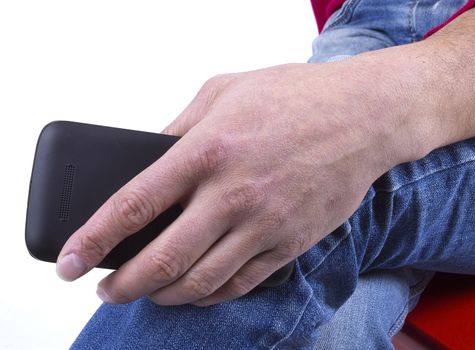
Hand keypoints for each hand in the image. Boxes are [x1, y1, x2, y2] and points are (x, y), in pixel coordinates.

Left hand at [56, 59, 421, 305]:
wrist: (363, 117)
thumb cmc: (295, 97)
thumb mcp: (223, 91)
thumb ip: (178, 128)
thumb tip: (147, 160)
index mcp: (208, 149)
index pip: (132, 206)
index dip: (93, 240)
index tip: (72, 261)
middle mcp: (233, 193)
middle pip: (163, 259)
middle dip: (123, 285)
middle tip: (106, 289)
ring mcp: (265, 223)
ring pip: (202, 282)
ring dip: (164, 296)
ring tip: (147, 292)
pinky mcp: (290, 242)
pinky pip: (241, 282)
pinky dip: (209, 294)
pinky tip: (195, 289)